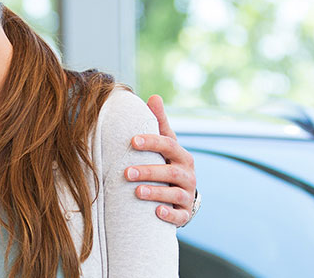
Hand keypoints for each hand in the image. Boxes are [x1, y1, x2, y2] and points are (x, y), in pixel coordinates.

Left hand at [126, 94, 197, 225]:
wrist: (183, 195)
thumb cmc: (169, 164)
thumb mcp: (166, 145)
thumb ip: (159, 124)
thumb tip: (154, 97)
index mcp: (182, 156)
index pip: (169, 145)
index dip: (152, 142)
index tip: (132, 141)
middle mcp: (187, 175)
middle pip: (170, 171)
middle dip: (148, 171)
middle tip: (126, 173)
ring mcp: (187, 195)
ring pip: (174, 194)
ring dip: (156, 192)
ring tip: (137, 192)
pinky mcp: (184, 213)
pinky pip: (179, 216)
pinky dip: (169, 214)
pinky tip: (156, 212)